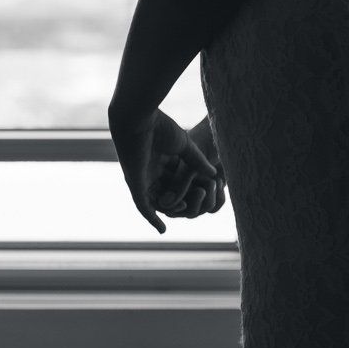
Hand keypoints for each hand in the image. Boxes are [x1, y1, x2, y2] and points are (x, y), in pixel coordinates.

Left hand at [109, 101, 226, 231]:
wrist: (139, 118)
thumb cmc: (160, 126)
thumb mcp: (185, 147)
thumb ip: (197, 161)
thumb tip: (214, 174)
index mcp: (160, 160)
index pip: (176, 181)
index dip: (190, 189)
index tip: (206, 193)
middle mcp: (149, 172)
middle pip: (167, 193)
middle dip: (181, 200)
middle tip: (196, 204)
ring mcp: (141, 179)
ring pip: (157, 202)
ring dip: (170, 209)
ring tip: (185, 211)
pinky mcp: (134, 183)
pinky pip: (143, 206)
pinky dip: (152, 218)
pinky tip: (162, 229)